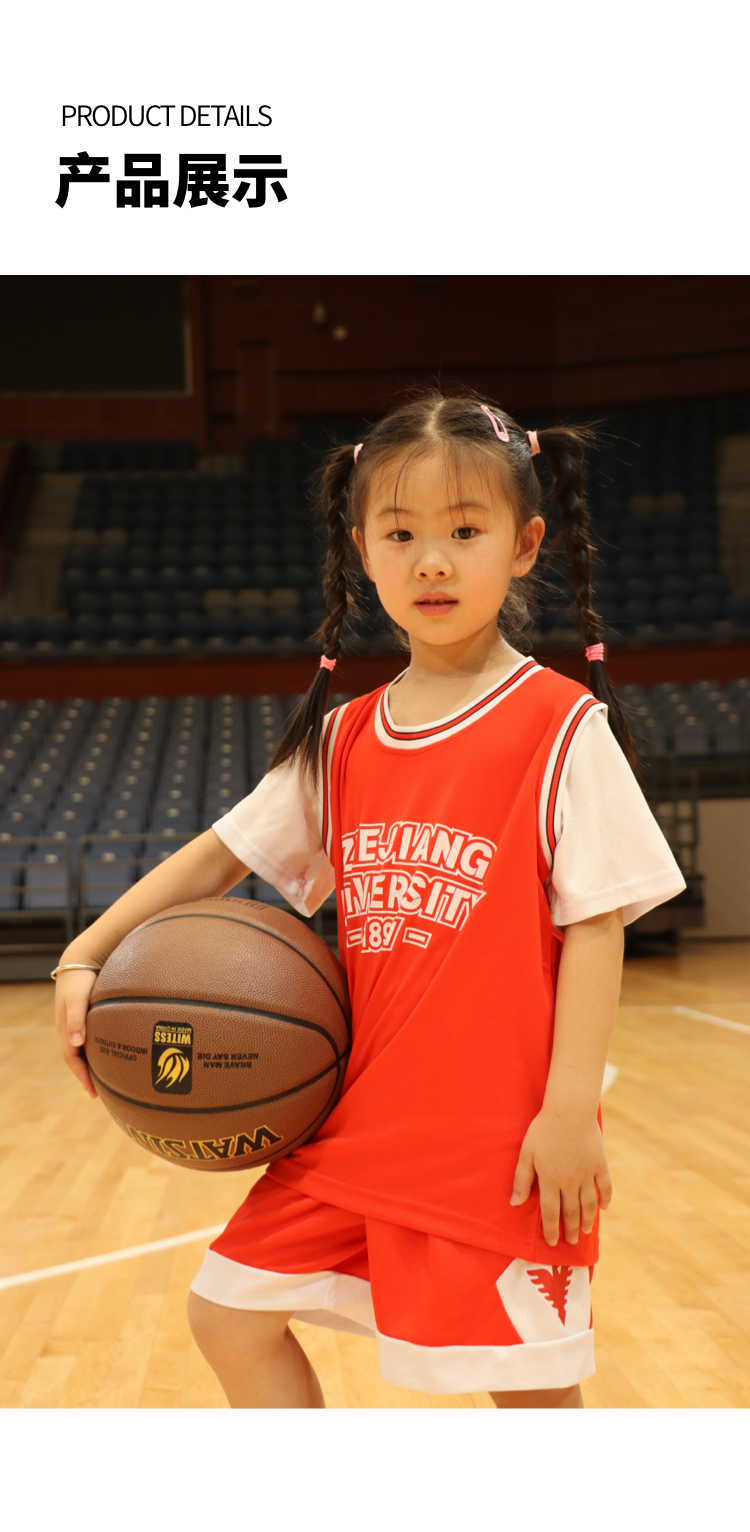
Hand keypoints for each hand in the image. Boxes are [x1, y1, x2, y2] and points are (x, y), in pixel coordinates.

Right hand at [54, 967, 98, 1099]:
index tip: (92, 1093)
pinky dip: (94, 1050)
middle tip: (98, 1092)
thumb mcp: (77, 999)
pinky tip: (104, 1052)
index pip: (72, 1059)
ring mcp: (75, 1022)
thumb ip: (77, 1019)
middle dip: (85, 1075)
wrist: (79, 960)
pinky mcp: (84, 1015)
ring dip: (88, 1064)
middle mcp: (69, 1028)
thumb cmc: (80, 979)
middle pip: (76, 1057)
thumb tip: (77, 1044)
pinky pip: (88, 1038)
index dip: (82, 1076)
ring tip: (102, 1078)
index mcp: (65, 1028)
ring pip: (81, 1049)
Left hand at [510, 1108, 611, 1246]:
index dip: (551, 1230)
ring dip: (587, 1220)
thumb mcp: (526, 1153)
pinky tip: (604, 1208)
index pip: (551, 1213)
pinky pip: (605, 1187)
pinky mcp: (600, 1164)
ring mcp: (587, 1174)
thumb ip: (522, 1179)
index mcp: (550, 1180)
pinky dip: (605, 1199)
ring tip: (585, 1231)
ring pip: (588, 1204)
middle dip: (569, 1229)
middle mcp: (570, 1182)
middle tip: (571, 1241)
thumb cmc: (544, 1129)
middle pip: (570, 1212)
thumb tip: (515, 1203)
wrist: (570, 1111)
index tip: (552, 1243)